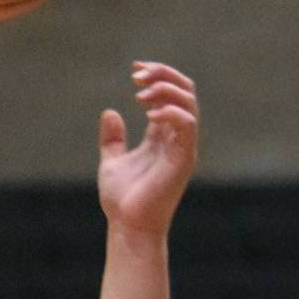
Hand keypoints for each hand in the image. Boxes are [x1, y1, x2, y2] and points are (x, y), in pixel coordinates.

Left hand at [96, 63, 198, 236]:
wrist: (127, 228)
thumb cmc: (122, 201)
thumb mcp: (112, 162)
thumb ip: (113, 139)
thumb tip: (109, 112)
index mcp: (162, 136)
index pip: (171, 94)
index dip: (157, 77)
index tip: (135, 70)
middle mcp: (176, 138)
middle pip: (184, 91)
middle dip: (163, 75)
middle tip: (138, 75)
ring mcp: (183, 147)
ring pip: (189, 102)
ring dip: (165, 90)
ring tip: (139, 95)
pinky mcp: (183, 159)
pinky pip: (187, 124)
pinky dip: (171, 112)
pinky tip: (148, 113)